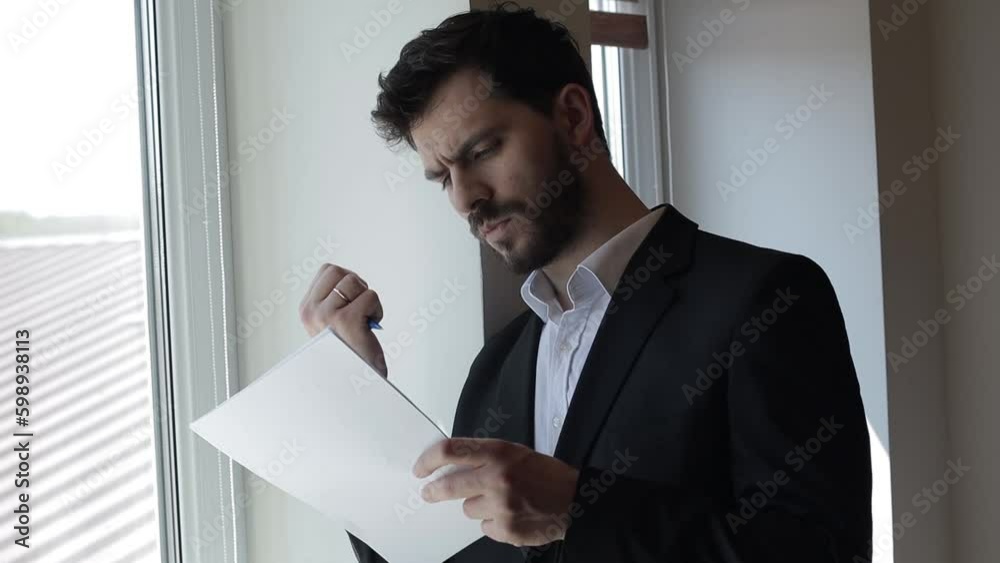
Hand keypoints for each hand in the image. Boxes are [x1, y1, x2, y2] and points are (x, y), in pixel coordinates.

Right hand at [298, 263, 386, 375]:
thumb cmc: (349, 352)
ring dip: (368, 300)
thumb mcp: (331, 323)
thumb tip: (347, 277)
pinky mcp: (346, 320)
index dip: (346, 281)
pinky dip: (377, 310)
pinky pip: (370, 296)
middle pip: (340, 272)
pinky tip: (369, 328)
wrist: (355, 383)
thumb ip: (331, 299)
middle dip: (357, 287)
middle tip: (360, 310)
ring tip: (364, 321)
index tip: (351, 302)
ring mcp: (327, 315)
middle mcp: (312, 311)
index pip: (327, 271)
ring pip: (355, 282)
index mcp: (306, 310)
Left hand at [414, 438, 579, 546]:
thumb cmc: (546, 474)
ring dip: (478, 506)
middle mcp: (496, 477)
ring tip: (502, 501)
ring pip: (467, 508)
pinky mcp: (505, 528)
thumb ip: (484, 457)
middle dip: (434, 491)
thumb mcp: (515, 453)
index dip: (428, 460)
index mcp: (498, 452)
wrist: (575, 500)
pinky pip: (484, 526)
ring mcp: (500, 505)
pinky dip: (494, 522)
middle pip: (448, 485)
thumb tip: (451, 466)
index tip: (420, 469)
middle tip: (429, 493)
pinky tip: (513, 514)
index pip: (449, 451)